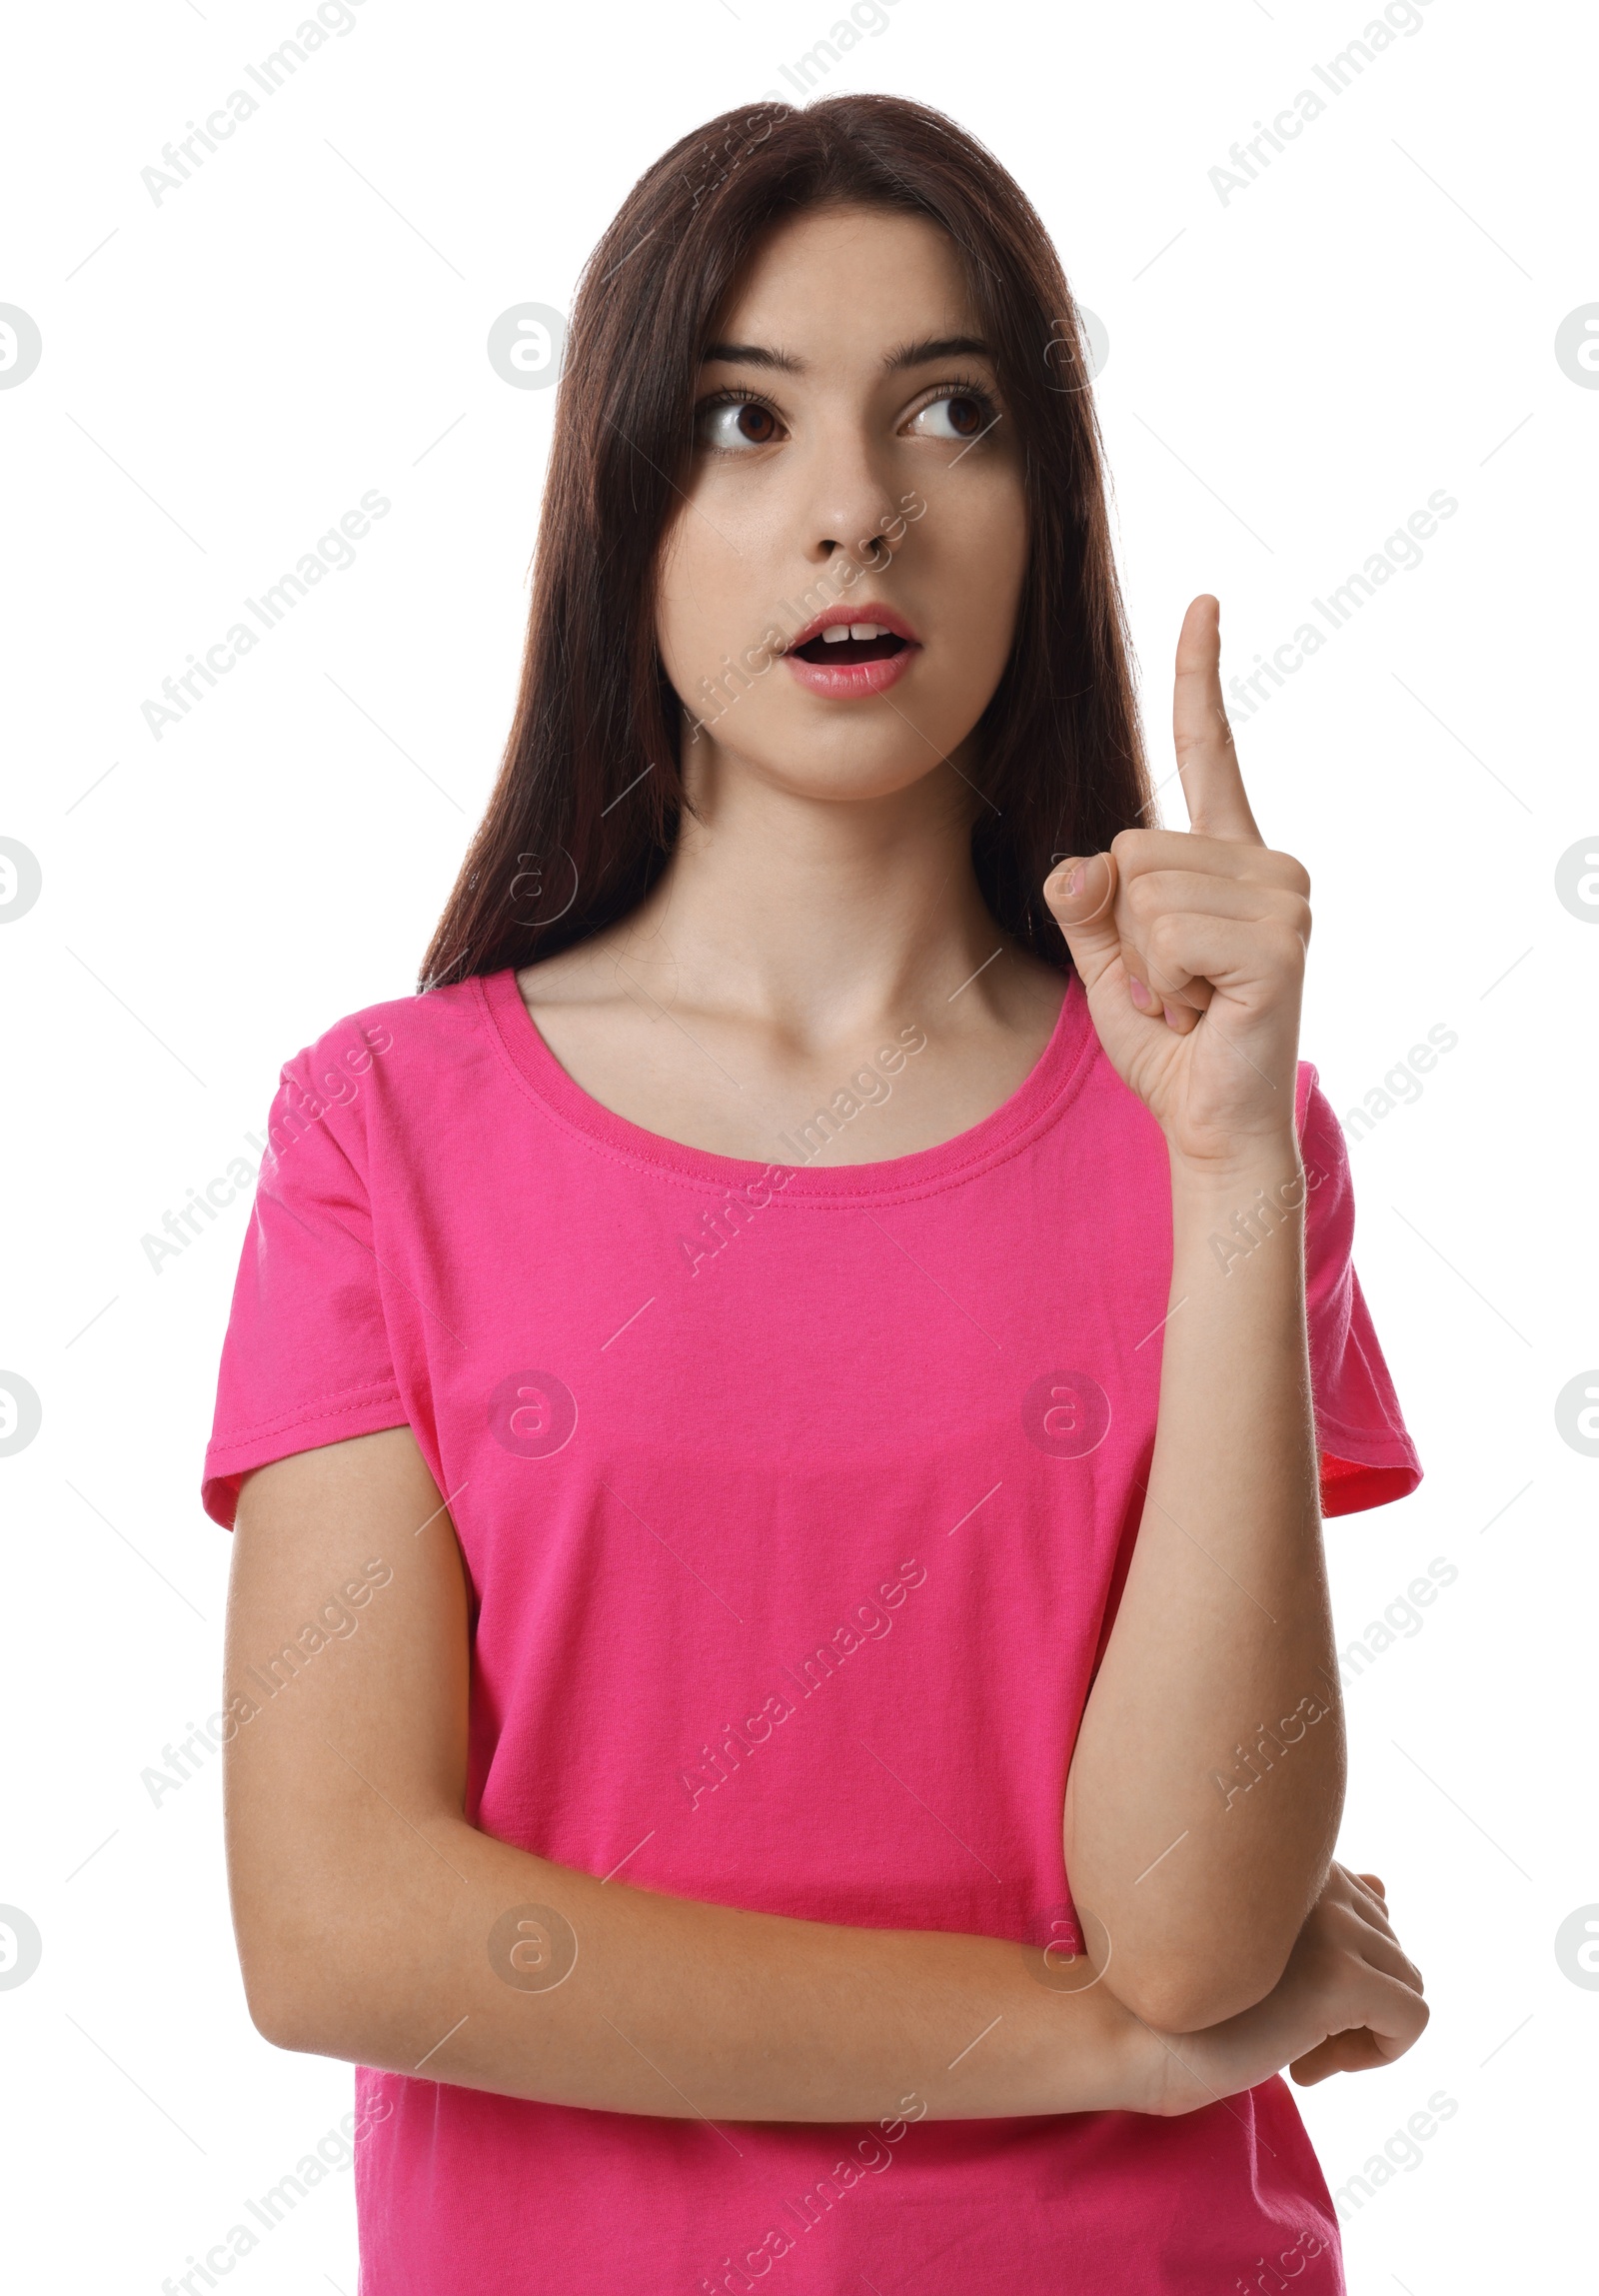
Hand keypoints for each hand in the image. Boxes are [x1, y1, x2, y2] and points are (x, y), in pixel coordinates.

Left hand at [1041, 596, 1312, 1171]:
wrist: (1212, 1121)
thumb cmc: (1167, 1043)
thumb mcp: (1106, 960)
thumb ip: (1087, 901)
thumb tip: (1083, 864)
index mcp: (1228, 858)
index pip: (1209, 751)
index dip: (1200, 676)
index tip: (1202, 600)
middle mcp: (1268, 864)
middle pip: (1132, 844)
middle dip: (1125, 926)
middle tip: (1173, 985)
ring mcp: (1283, 899)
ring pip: (1144, 888)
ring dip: (1145, 963)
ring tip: (1192, 1000)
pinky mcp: (1279, 941)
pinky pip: (1167, 932)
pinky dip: (1164, 984)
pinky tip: (1206, 1011)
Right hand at [1149, 1862, 1427, 2114]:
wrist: (1125, 2032)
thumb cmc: (1178, 1994)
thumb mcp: (1259, 1947)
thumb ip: (1322, 1914)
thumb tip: (1386, 1888)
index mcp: (1292, 1857)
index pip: (1369, 1905)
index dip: (1338, 1972)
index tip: (1284, 2003)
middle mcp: (1316, 1874)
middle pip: (1393, 1950)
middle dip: (1353, 2006)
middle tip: (1286, 2038)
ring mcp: (1330, 1922)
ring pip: (1408, 1984)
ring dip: (1360, 2033)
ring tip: (1294, 2051)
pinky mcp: (1341, 1978)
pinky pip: (1413, 2018)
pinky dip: (1377, 2054)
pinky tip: (1306, 2065)